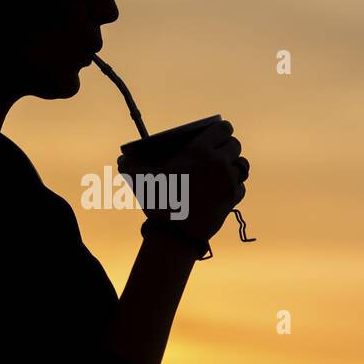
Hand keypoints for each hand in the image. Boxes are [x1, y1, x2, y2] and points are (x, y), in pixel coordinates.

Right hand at [117, 120, 248, 243]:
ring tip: (222, 170)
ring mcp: (229, 182)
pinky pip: (240, 186)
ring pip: (241, 165)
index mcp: (200, 151)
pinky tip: (221, 189)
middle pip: (235, 145)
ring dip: (233, 165)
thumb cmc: (159, 202)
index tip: (214, 134)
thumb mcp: (142, 180)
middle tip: (216, 153)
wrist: (176, 234)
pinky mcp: (233, 199)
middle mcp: (219, 163)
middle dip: (227, 147)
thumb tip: (121, 159)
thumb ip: (131, 165)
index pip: (224, 128)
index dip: (221, 130)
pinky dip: (234, 186)